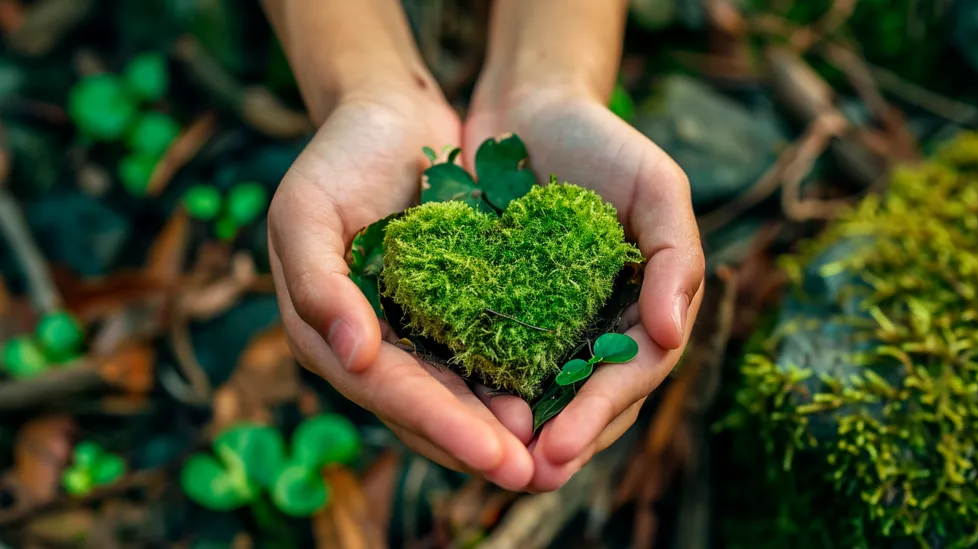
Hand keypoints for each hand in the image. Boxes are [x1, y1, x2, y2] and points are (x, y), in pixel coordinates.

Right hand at [267, 87, 534, 490]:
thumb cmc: (339, 155)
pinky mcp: (447, 310)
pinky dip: (511, 378)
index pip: (387, 389)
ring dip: (500, 426)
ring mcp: (409, 331)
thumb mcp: (306, 209)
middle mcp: (368, 344)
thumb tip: (350, 353)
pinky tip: (551, 397)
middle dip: (479, 443)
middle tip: (534, 474)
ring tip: (551, 453)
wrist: (388, 115)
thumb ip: (316, 283)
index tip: (496, 454)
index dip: (440, 424)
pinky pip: (479, 354)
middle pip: (426, 406)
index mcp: (325, 332)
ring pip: (457, 391)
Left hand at [464, 84, 705, 491]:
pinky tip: (451, 412)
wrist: (529, 107)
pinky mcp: (496, 307)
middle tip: (525, 477)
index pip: (628, 376)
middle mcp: (596, 326)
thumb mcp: (656, 186)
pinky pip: (490, 354)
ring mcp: (546, 322)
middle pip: (583, 399)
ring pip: (536, 391)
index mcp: (641, 309)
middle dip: (559, 441)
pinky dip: (478, 386)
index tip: (560, 451)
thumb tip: (672, 337)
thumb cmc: (602, 144)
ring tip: (489, 464)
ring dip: (518, 432)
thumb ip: (674, 257)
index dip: (597, 417)